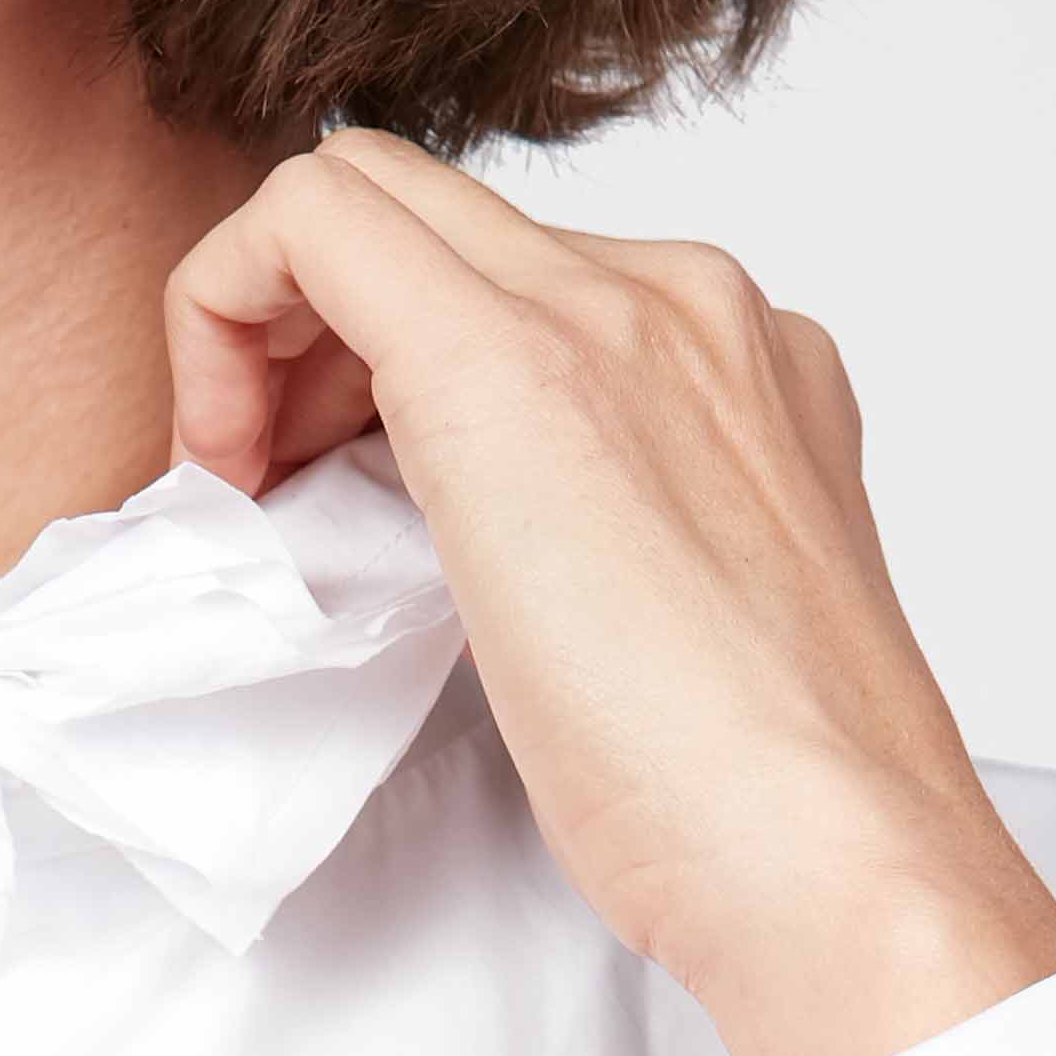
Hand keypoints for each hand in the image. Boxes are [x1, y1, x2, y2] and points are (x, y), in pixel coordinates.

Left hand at [163, 134, 1055, 1055]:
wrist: (835, 858)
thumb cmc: (750, 804)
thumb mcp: (668, 619)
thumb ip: (596, 531)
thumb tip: (504, 541)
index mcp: (733, 361)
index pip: (503, 267)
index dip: (367, 354)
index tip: (325, 490)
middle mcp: (684, 298)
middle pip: (422, 202)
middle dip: (297, 326)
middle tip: (268, 488)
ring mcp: (615, 309)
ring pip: (364, 197)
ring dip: (266, 337)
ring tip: (261, 502)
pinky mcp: (513, 365)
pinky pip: (315, 227)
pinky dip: (220, 318)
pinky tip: (230, 476)